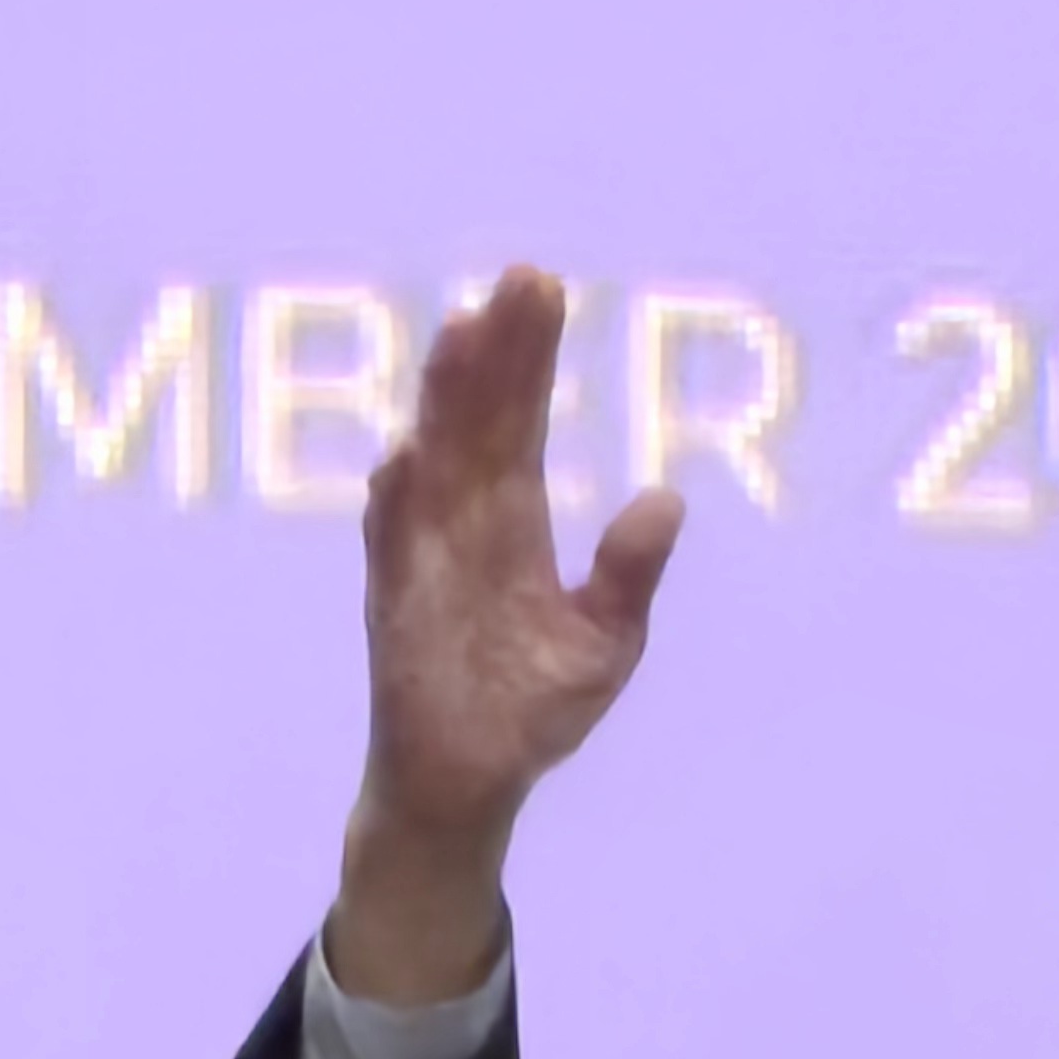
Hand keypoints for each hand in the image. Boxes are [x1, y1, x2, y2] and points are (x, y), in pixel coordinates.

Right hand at [332, 266, 684, 1002]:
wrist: (467, 778)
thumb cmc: (532, 705)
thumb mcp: (605, 642)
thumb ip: (628, 576)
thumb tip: (669, 500)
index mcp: (514, 521)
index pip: (522, 419)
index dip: (529, 355)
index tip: (541, 287)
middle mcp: (462, 522)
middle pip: (479, 419)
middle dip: (497, 351)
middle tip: (520, 279)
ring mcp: (421, 556)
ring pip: (432, 461)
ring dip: (444, 402)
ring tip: (462, 335)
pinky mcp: (392, 605)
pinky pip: (390, 545)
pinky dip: (396, 503)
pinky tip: (408, 458)